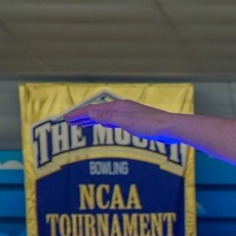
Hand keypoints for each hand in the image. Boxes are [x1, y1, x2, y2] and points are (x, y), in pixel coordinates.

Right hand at [60, 98, 178, 141]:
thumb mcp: (125, 121)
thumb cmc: (151, 125)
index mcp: (118, 107)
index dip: (78, 115)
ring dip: (91, 118)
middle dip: (82, 116)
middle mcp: (122, 108)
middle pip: (97, 111)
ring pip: (104, 115)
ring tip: (80, 123)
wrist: (171, 128)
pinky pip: (114, 119)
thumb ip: (108, 116)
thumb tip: (89, 112)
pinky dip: (104, 121)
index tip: (65, 119)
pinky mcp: (136, 122)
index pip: (92, 110)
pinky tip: (104, 124)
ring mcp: (129, 114)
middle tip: (68, 121)